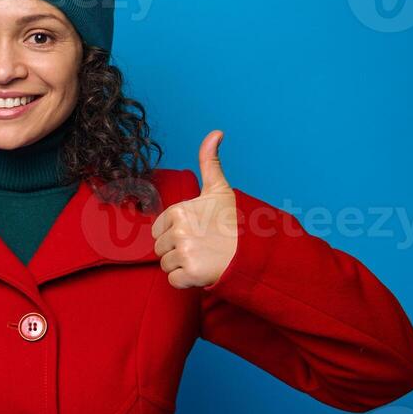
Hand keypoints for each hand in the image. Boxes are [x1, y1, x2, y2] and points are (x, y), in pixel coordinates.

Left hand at [152, 130, 237, 288]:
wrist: (253, 251)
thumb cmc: (233, 221)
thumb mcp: (220, 189)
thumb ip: (210, 161)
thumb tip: (216, 132)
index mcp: (179, 210)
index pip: (159, 231)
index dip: (175, 234)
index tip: (197, 233)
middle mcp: (179, 230)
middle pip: (160, 248)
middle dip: (177, 251)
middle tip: (202, 247)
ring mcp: (184, 252)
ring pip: (166, 265)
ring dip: (182, 266)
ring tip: (204, 258)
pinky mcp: (190, 273)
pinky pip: (174, 281)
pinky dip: (186, 281)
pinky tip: (203, 270)